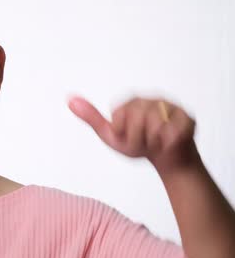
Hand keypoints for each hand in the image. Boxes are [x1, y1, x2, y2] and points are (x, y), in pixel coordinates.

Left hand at [68, 96, 201, 173]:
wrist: (167, 158)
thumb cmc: (138, 144)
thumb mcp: (110, 134)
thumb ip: (91, 117)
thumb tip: (69, 99)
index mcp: (131, 101)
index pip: (119, 118)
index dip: (122, 134)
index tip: (128, 136)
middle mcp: (151, 99)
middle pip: (137, 121)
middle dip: (137, 140)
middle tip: (144, 142)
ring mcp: (171, 106)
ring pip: (155, 126)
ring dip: (153, 142)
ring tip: (156, 141)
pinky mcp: (186, 117)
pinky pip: (173, 131)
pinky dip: (168, 143)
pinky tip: (168, 142)